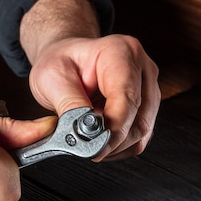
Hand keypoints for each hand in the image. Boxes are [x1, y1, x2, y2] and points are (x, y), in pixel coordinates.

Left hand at [20, 0, 159, 160]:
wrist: (64, 58)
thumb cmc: (59, 62)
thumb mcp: (52, 79)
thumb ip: (70, 105)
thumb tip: (85, 133)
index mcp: (120, 52)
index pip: (127, 97)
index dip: (113, 128)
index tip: (94, 147)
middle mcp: (141, 67)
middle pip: (139, 119)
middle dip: (111, 141)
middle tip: (84, 148)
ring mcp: (148, 86)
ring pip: (142, 131)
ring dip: (114, 145)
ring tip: (87, 137)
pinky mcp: (147, 105)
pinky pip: (139, 136)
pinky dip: (118, 145)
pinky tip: (98, 138)